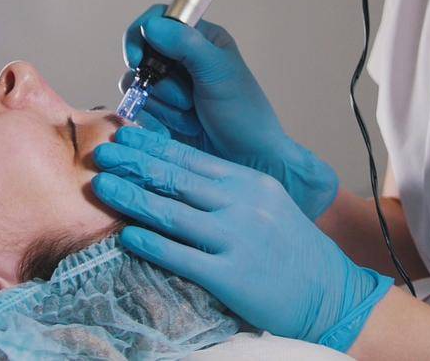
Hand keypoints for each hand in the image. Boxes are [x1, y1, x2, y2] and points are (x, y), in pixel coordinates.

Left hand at [91, 127, 393, 351]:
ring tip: (101, 188)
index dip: (151, 146)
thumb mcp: (266, 202)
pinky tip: (127, 236)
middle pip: (176, 179)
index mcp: (250, 183)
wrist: (328, 292)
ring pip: (172, 214)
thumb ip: (228, 187)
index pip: (190, 158)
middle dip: (133, 164)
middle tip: (100, 154)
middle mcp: (242, 205)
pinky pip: (181, 257)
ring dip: (132, 199)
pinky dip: (151, 244)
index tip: (123, 137)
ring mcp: (236, 240)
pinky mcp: (230, 276)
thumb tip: (178, 172)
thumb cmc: (292, 247)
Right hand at [120, 4, 337, 218]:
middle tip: (185, 99)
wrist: (248, 161)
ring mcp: (169, 87)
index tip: (137, 59)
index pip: (157, 20)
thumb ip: (186, 44)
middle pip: (141, 54)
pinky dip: (156, 121)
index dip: (139, 37)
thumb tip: (151, 25)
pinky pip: (138, 109)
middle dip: (159, 81)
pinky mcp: (161, 114)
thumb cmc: (244, 114)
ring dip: (163, 105)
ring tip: (192, 116)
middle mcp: (182, 59)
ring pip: (137, 84)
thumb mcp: (218, 72)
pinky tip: (182, 129)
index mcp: (200, 39)